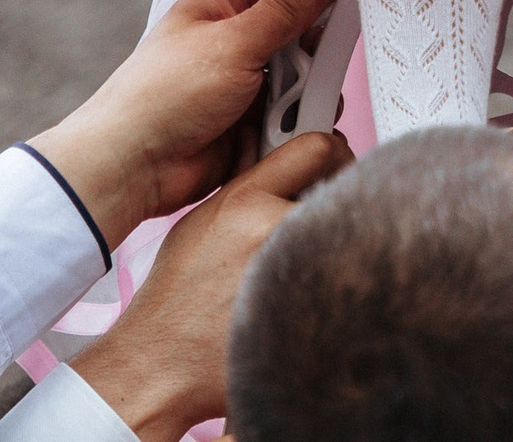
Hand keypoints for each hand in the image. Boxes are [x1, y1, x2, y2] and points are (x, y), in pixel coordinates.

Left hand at [30, 0, 338, 244]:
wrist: (132, 169)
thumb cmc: (164, 95)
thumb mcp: (235, 42)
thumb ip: (286, 6)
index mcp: (220, 9)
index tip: (340, 5)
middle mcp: (232, 45)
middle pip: (295, 38)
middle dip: (309, 57)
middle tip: (310, 69)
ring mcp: (240, 87)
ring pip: (297, 82)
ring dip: (301, 97)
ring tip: (290, 110)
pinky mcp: (246, 126)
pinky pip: (287, 119)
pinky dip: (292, 127)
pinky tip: (289, 134)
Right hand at [69, 131, 350, 441]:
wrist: (162, 365)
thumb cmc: (178, 299)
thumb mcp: (203, 221)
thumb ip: (249, 183)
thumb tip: (283, 154)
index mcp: (244, 204)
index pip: (317, 148)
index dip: (333, 151)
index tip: (335, 160)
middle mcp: (273, 232)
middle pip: (344, 190)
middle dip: (342, 196)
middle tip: (330, 212)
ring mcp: (295, 273)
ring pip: (349, 233)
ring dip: (342, 239)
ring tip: (316, 257)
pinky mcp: (315, 311)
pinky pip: (349, 276)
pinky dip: (343, 276)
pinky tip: (317, 289)